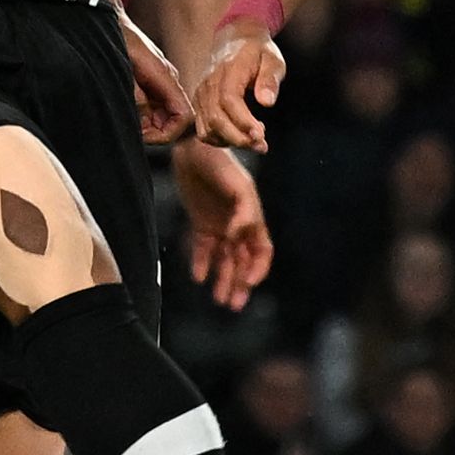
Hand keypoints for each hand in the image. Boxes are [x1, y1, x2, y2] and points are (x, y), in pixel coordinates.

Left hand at [118, 11, 190, 143]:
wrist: (110, 19)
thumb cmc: (117, 38)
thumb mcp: (122, 66)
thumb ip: (135, 94)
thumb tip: (144, 116)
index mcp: (165, 77)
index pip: (184, 115)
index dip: (168, 133)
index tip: (144, 134)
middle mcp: (168, 81)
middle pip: (175, 120)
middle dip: (155, 131)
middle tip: (131, 129)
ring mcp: (160, 82)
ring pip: (164, 116)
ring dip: (147, 124)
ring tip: (127, 119)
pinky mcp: (151, 82)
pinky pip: (154, 106)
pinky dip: (143, 115)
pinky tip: (128, 109)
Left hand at [175, 140, 273, 308]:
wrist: (192, 149)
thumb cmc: (219, 164)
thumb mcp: (237, 186)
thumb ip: (243, 212)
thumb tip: (238, 236)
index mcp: (253, 216)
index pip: (262, 250)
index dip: (258, 268)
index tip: (249, 283)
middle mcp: (238, 225)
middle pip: (243, 261)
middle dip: (240, 283)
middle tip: (233, 304)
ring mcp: (220, 225)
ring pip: (225, 259)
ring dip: (223, 279)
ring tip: (218, 300)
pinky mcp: (200, 223)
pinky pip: (203, 249)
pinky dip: (202, 264)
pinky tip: (199, 277)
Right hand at [194, 21, 287, 153]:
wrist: (235, 41)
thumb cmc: (258, 52)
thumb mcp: (273, 60)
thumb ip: (270, 79)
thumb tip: (267, 102)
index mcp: (228, 71)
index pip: (229, 101)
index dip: (243, 121)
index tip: (260, 135)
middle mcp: (209, 85)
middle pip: (215, 119)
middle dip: (239, 138)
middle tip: (262, 146)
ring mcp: (201, 95)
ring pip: (207, 129)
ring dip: (230, 142)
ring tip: (255, 142)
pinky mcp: (199, 105)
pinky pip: (204, 130)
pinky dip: (220, 140)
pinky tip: (240, 136)